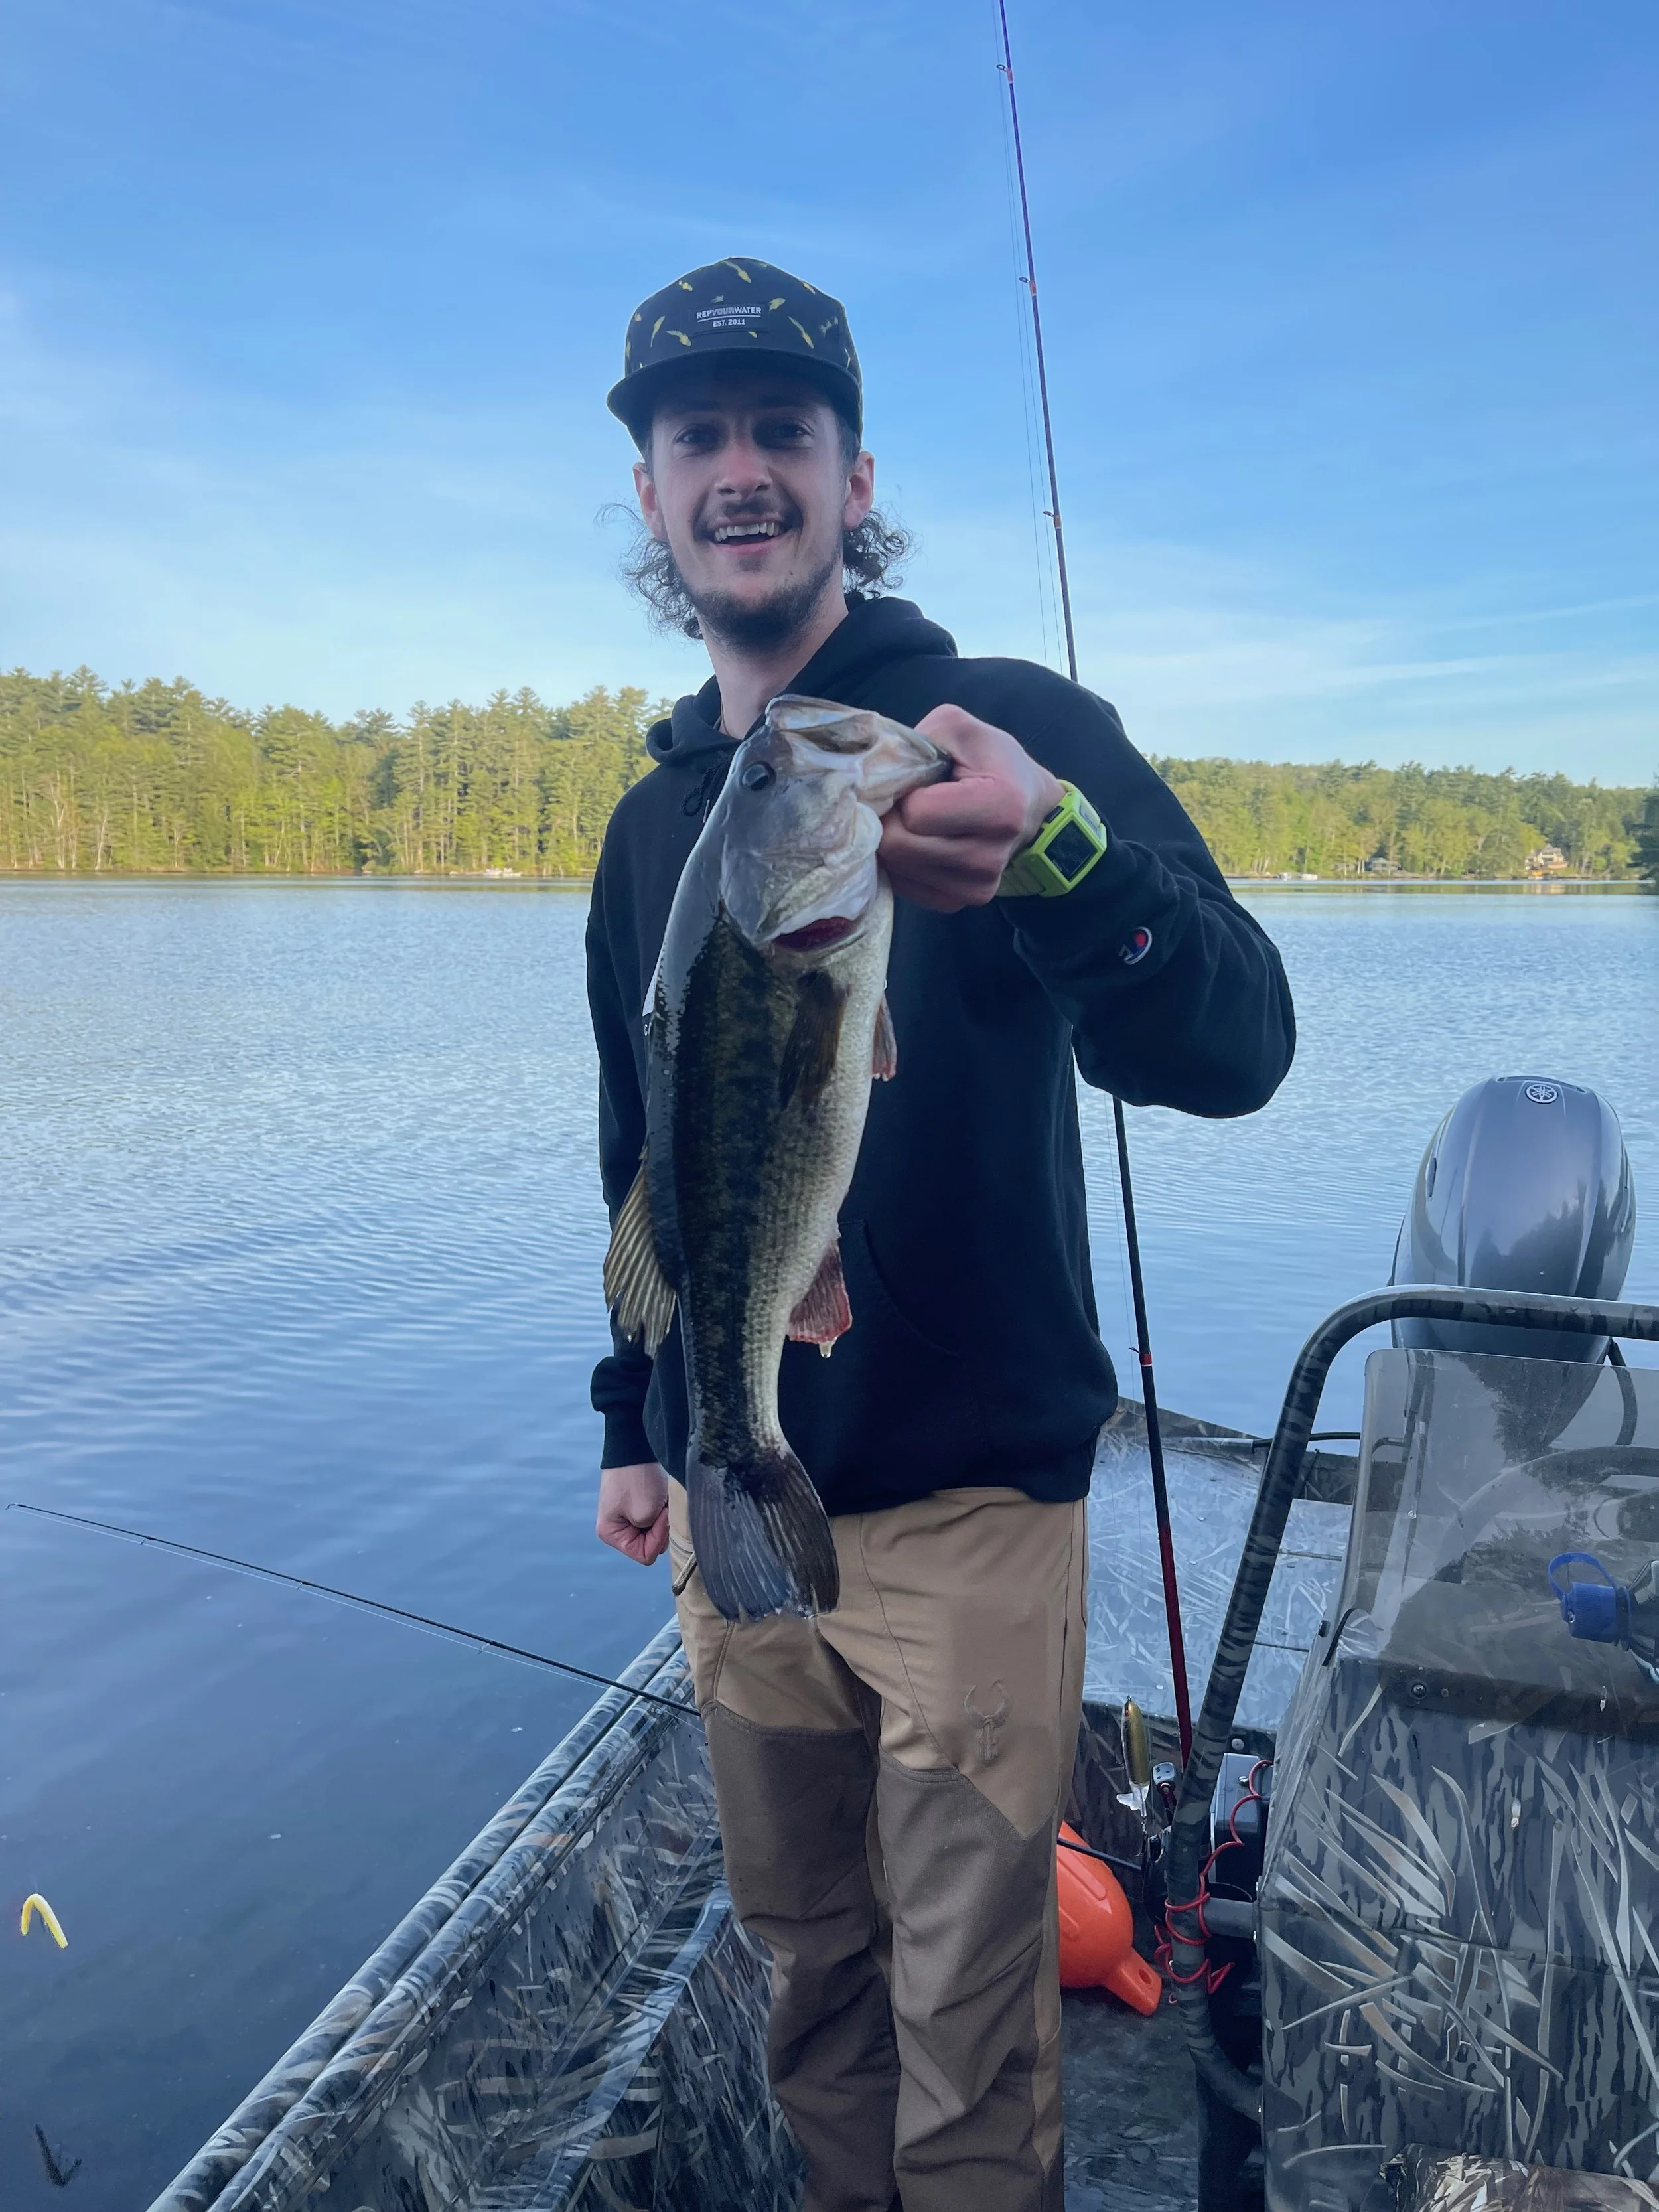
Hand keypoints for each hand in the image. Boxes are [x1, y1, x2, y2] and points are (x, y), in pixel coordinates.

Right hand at [596, 1461, 670, 1564]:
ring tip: (659, 1498)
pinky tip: (660, 1495)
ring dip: (662, 1516)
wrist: (635, 1445)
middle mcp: (616, 1528)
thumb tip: (663, 1535)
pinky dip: (662, 1507)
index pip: (644, 1555)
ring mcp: (627, 1516)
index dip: (658, 1539)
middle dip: (661, 1526)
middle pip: (651, 1544)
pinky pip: (656, 1516)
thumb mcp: (646, 1513)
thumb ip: (655, 1536)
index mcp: (611, 1534)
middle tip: (661, 1505)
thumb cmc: (638, 1479)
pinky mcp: (638, 1504)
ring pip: (655, 1530)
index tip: (660, 1515)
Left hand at [879, 705, 1065, 912]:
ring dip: (892, 841)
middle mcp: (990, 857)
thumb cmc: (992, 760)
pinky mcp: (959, 902)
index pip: (915, 815)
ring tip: (912, 820)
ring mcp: (976, 887)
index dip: (901, 793)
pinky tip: (917, 841)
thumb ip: (912, 744)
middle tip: (898, 801)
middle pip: (900, 847)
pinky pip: (904, 887)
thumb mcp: (957, 728)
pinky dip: (901, 863)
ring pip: (897, 870)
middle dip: (888, 820)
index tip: (911, 781)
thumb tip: (866, 778)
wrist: (1029, 805)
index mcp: (1001, 807)